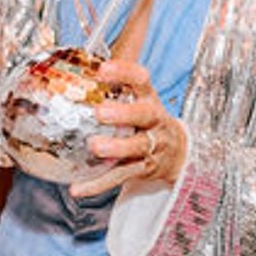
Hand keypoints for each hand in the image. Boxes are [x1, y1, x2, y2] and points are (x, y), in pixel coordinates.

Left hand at [68, 58, 184, 198]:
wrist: (177, 153)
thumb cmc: (148, 120)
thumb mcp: (139, 98)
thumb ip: (116, 84)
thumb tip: (78, 66)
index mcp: (149, 98)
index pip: (141, 80)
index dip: (124, 73)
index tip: (103, 69)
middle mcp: (154, 120)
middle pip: (145, 114)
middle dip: (124, 113)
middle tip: (100, 112)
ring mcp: (152, 146)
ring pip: (137, 147)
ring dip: (116, 147)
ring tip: (95, 146)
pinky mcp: (144, 169)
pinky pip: (121, 177)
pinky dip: (98, 184)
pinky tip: (78, 188)